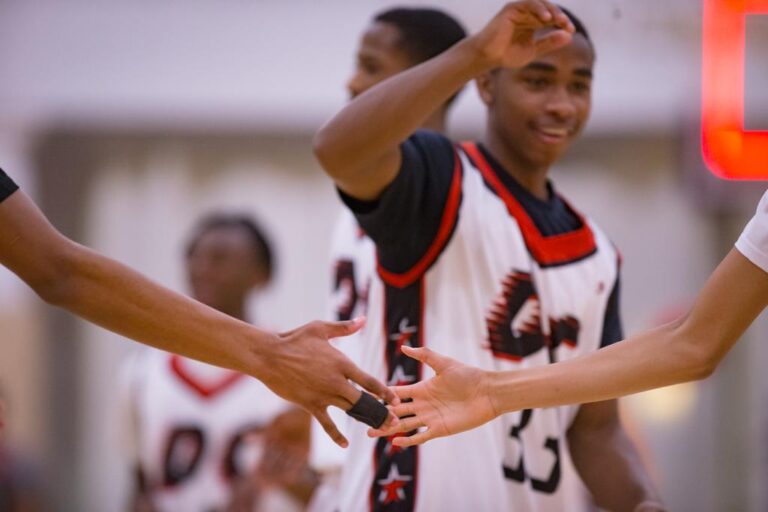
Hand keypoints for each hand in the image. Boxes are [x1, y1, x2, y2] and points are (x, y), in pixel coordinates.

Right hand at [255, 317, 398, 447]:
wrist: (269, 356)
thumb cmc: (294, 339)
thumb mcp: (320, 329)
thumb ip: (344, 328)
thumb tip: (363, 319)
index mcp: (342, 363)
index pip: (369, 381)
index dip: (385, 392)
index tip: (396, 400)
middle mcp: (336, 381)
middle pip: (364, 400)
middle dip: (381, 411)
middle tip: (395, 420)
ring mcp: (324, 395)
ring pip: (350, 411)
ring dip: (367, 420)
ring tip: (382, 429)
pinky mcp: (311, 405)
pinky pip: (327, 423)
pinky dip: (336, 435)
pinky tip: (345, 444)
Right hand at [367, 346, 497, 446]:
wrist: (487, 392)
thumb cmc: (468, 376)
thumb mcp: (444, 363)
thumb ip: (424, 355)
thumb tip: (404, 347)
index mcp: (421, 389)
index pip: (397, 392)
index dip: (382, 395)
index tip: (365, 396)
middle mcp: (423, 404)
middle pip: (396, 411)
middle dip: (379, 415)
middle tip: (361, 420)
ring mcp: (430, 418)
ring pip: (404, 425)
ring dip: (388, 429)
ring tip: (371, 433)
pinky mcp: (439, 429)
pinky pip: (420, 436)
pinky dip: (408, 440)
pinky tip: (395, 442)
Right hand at [468, 0, 573, 69]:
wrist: (488, 56)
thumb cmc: (507, 55)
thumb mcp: (533, 50)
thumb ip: (549, 43)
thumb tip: (570, 36)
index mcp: (533, 23)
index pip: (553, 19)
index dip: (563, 23)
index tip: (571, 31)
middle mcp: (527, 14)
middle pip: (549, 10)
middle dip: (560, 16)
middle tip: (568, 25)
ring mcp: (520, 10)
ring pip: (541, 4)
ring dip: (552, 11)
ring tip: (559, 20)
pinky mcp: (512, 8)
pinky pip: (529, 3)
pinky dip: (539, 9)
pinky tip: (547, 18)